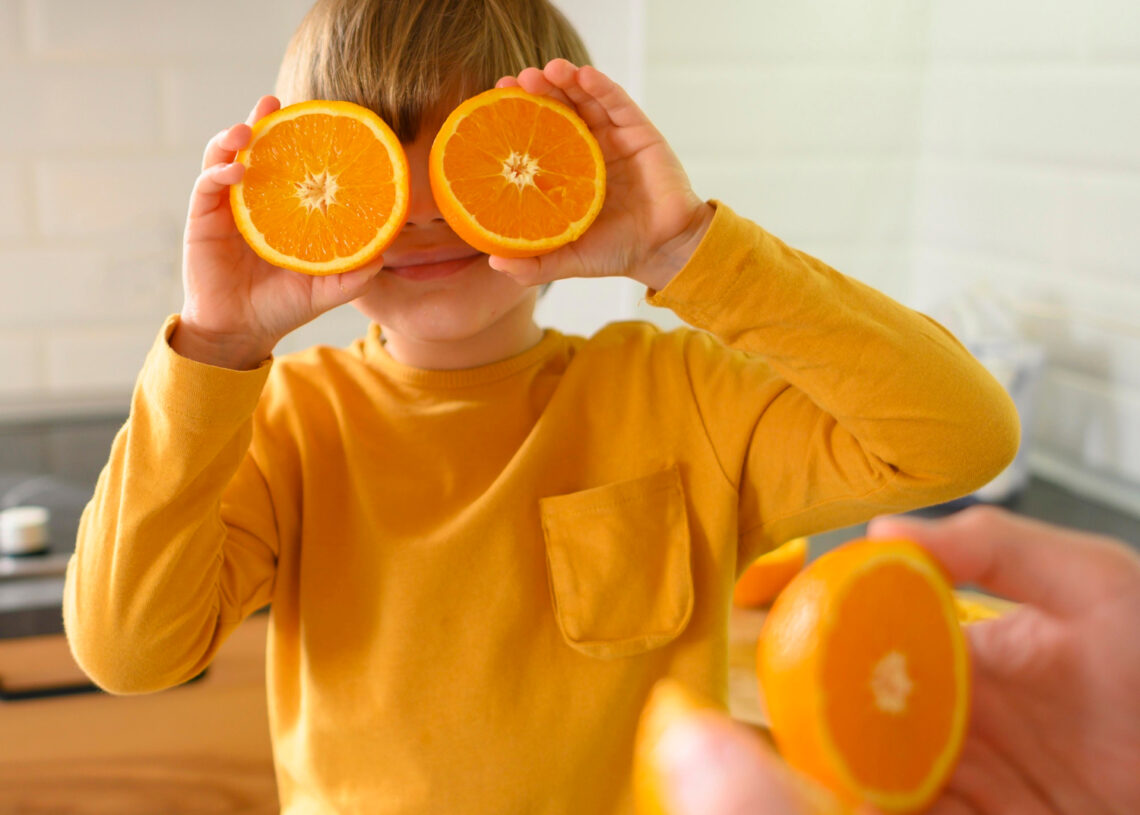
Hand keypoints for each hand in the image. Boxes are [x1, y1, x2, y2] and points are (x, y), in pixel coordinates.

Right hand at [177, 95, 383, 368]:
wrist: (243, 331)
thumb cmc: (284, 306)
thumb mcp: (328, 289)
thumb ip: (355, 272)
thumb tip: (385, 252)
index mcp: (282, 208)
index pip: (288, 163)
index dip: (297, 137)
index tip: (316, 115)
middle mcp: (253, 199)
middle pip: (253, 149)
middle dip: (262, 121)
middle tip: (273, 102)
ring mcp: (225, 207)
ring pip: (224, 157)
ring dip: (233, 138)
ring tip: (248, 130)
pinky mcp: (202, 220)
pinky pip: (207, 185)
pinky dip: (219, 172)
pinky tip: (236, 170)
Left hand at [490, 59, 713, 290]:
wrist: (663, 252)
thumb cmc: (615, 253)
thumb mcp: (567, 260)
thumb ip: (533, 265)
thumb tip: (494, 262)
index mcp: (567, 172)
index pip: (537, 136)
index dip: (517, 117)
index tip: (493, 102)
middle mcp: (588, 149)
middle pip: (559, 109)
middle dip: (538, 91)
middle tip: (517, 80)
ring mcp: (614, 138)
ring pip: (586, 100)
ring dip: (566, 80)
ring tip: (547, 69)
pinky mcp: (640, 133)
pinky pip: (618, 103)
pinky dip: (600, 87)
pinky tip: (583, 75)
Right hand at [647, 507, 1139, 814]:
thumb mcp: (1093, 586)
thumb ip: (994, 546)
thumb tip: (885, 530)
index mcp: (963, 651)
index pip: (865, 641)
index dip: (811, 639)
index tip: (763, 638)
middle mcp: (950, 718)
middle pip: (849, 721)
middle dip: (794, 722)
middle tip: (740, 726)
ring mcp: (960, 783)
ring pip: (861, 779)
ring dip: (814, 775)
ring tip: (764, 771)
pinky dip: (856, 808)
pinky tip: (825, 795)